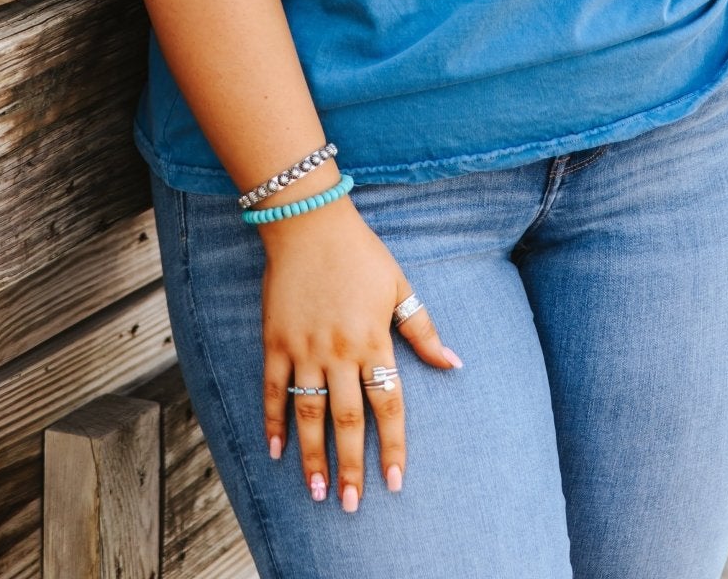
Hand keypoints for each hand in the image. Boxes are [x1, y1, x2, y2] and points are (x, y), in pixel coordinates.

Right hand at [260, 194, 461, 510]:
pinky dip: (273, 421)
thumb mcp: (399, 286)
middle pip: (348, 419)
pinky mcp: (275, 341)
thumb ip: (422, 329)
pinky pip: (273, 389)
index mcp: (373, 340)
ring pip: (309, 413)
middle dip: (351, 466)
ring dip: (312, 455)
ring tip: (316, 491)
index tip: (395, 482)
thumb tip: (454, 364)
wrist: (308, 223)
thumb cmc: (360, 254)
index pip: (388, 404)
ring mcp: (304, 348)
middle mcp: (339, 351)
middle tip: (349, 504)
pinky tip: (275, 450)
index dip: (393, 446)